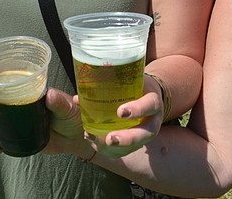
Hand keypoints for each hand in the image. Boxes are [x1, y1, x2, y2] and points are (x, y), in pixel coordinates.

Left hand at [47, 83, 163, 159]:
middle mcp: (153, 120)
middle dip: (128, 138)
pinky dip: (110, 150)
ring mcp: (146, 133)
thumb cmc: (133, 86)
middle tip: (110, 139)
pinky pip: (126, 151)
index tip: (120, 112)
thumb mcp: (126, 80)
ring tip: (97, 142)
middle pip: (146, 133)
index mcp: (153, 100)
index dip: (137, 109)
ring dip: (116, 147)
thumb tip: (78, 98)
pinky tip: (95, 144)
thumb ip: (107, 86)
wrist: (146, 96)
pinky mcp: (137, 143)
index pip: (150, 105)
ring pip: (136, 146)